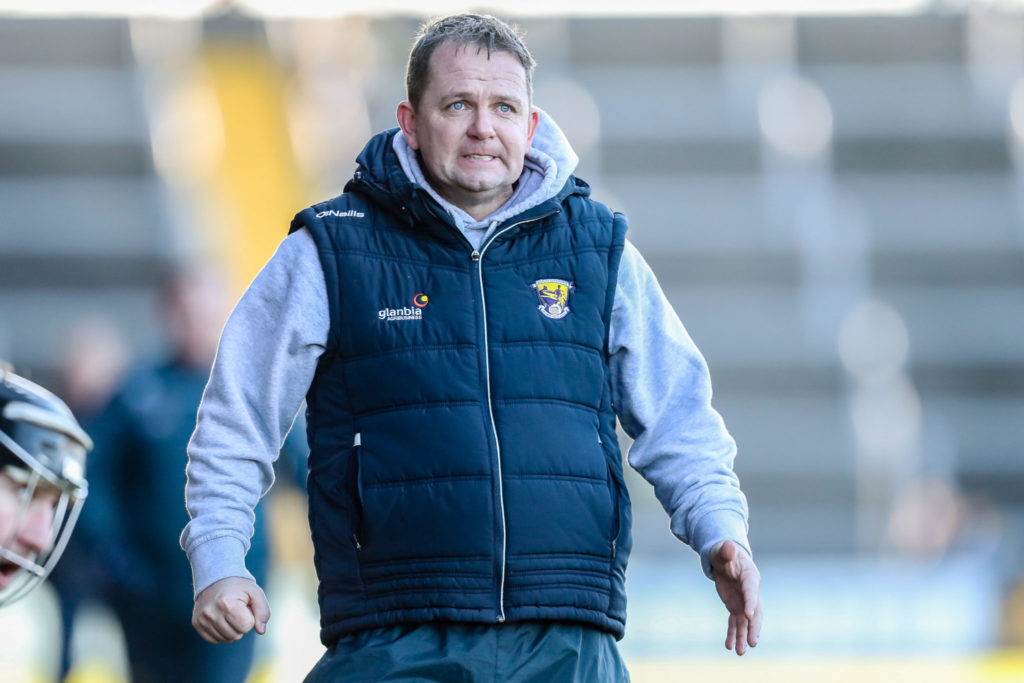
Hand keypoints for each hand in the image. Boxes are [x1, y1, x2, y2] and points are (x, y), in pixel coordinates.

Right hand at [192, 576, 269, 643]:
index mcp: (227, 604)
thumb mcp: (255, 593)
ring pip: (226, 639)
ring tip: (229, 613)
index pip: (247, 626)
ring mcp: (202, 620)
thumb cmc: (238, 587)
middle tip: (237, 609)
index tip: (245, 606)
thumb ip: (263, 611)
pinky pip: (215, 640)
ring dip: (232, 629)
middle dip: (241, 624)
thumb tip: (261, 631)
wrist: (215, 578)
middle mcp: (211, 613)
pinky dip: (221, 632)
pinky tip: (221, 618)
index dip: (250, 617)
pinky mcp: (196, 624)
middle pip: (236, 635)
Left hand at [710, 540, 761, 654]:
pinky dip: (732, 634)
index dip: (751, 603)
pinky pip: (735, 623)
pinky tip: (729, 646)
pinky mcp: (735, 607)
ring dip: (743, 636)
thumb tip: (727, 544)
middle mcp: (750, 592)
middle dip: (753, 628)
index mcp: (750, 576)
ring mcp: (743, 601)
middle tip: (752, 642)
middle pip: (755, 612)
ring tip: (740, 652)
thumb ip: (726, 551)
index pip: (751, 591)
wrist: (724, 559)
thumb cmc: (724, 552)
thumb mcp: (722, 551)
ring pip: (745, 622)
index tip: (748, 615)